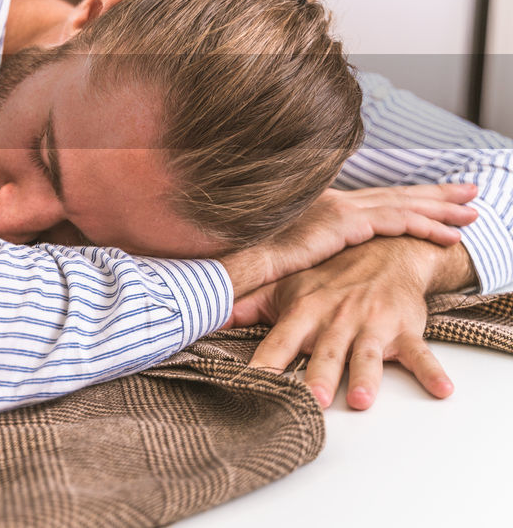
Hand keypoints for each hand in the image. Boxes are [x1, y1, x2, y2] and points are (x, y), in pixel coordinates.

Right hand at [218, 183, 476, 296]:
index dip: (409, 196)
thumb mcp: (289, 252)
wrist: (240, 259)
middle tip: (468, 191)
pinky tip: (449, 234)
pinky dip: (425, 226)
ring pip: (403, 204)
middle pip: (396, 194)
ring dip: (441, 208)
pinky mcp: (344, 222)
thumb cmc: (256, 261)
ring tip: (471, 211)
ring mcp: (341, 208)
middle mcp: (336, 200)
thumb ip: (309, 251)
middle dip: (435, 193)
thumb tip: (320, 260)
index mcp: (324, 205)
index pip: (377, 197)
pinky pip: (396, 222)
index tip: (436, 196)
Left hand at [231, 236, 477, 409]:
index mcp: (304, 312)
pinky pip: (421, 354)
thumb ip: (250, 307)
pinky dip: (432, 371)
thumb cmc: (328, 278)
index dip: (266, 361)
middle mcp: (336, 319)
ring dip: (365, 376)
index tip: (252, 383)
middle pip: (324, 353)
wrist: (385, 250)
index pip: (280, 341)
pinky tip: (442, 390)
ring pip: (367, 354)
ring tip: (359, 399)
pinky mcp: (405, 329)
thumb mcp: (287, 288)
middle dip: (317, 375)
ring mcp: (372, 324)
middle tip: (308, 400)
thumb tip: (210, 315)